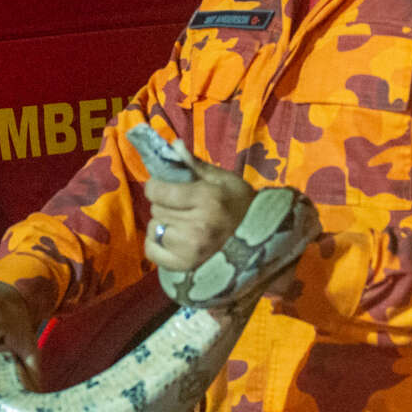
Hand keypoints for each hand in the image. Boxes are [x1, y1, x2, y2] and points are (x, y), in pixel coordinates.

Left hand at [144, 158, 255, 274]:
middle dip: (164, 204)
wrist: (260, 239)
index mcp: (206, 199)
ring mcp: (190, 249)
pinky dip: (157, 244)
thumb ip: (195, 165)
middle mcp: (197, 226)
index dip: (157, 186)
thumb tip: (173, 145)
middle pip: (156, 208)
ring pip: (154, 228)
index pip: (158, 191)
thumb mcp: (224, 179)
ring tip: (181, 224)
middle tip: (182, 207)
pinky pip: (152, 251)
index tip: (164, 187)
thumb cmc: (240, 205)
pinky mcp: (184, 266)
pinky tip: (173, 239)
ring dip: (163, 223)